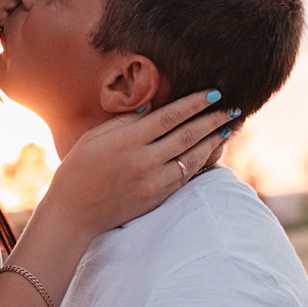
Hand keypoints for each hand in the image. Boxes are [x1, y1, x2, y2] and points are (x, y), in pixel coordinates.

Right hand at [34, 91, 237, 237]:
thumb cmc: (78, 170)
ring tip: (228, 128)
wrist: (73, 212)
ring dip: (213, 141)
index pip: (169, 117)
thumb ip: (125, 121)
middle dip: (213, 120)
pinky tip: (210, 151)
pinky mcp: (157, 197)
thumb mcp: (94, 137)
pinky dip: (201, 161)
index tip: (214, 94)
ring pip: (192, 157)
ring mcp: (152, 181)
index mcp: (127, 141)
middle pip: (187, 135)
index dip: (194, 104)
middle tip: (233, 109)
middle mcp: (143, 161)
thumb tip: (152, 108)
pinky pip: (185, 176)